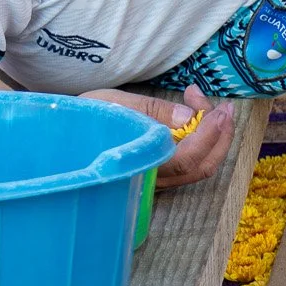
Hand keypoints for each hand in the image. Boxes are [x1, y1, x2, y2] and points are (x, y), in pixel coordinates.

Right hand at [82, 84, 235, 189]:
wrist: (60, 136)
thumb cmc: (82, 120)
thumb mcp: (112, 104)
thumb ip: (150, 110)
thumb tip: (187, 117)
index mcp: (137, 164)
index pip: (186, 158)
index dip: (208, 135)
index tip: (219, 110)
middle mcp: (149, 179)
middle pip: (201, 167)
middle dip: (221, 136)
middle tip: (226, 107)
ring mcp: (154, 180)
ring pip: (199, 168)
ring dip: (215, 138)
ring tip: (214, 107)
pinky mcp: (156, 174)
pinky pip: (189, 163)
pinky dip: (202, 141)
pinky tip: (195, 116)